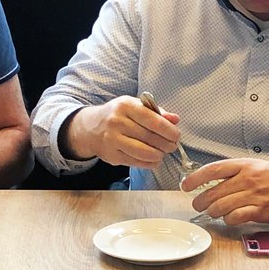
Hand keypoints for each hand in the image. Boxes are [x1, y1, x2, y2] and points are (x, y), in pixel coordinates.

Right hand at [64, 96, 180, 165]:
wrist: (91, 128)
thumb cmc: (118, 115)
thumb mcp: (135, 106)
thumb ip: (156, 112)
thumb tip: (175, 119)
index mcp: (126, 106)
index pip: (153, 120)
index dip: (169, 130)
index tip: (177, 135)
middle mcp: (117, 122)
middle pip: (150, 137)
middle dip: (166, 144)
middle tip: (172, 146)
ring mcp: (113, 140)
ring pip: (144, 152)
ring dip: (158, 155)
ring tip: (162, 153)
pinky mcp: (111, 155)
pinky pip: (136, 162)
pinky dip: (149, 163)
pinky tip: (153, 160)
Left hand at [183, 158, 268, 224]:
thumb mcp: (255, 165)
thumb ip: (234, 172)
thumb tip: (209, 180)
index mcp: (244, 165)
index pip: (213, 170)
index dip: (195, 178)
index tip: (186, 185)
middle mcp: (248, 179)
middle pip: (213, 192)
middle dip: (200, 201)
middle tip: (198, 204)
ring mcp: (255, 195)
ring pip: (221, 206)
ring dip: (212, 212)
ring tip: (212, 212)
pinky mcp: (261, 211)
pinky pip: (235, 217)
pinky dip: (228, 219)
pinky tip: (229, 217)